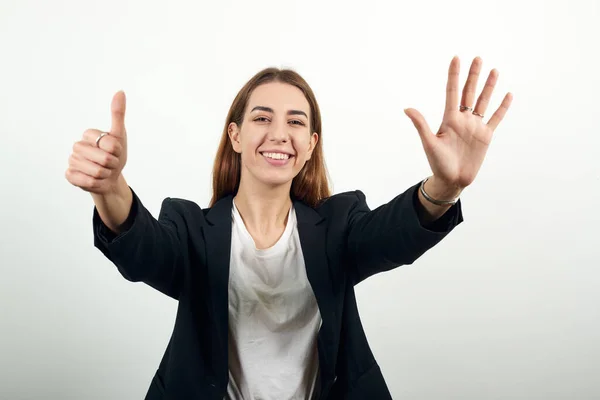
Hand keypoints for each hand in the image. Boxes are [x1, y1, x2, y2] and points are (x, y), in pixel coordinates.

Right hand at [65, 91, 127, 193]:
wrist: (110, 178)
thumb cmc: (115, 156)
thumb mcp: (120, 135)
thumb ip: (118, 114)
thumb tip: (120, 91)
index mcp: (88, 134)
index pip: (109, 144)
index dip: (117, 151)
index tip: (116, 151)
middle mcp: (77, 146)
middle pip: (104, 159)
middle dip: (113, 164)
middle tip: (110, 164)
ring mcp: (72, 161)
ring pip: (96, 171)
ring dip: (105, 175)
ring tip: (103, 172)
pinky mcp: (70, 175)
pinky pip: (87, 181)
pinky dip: (96, 183)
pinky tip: (94, 180)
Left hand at [404, 56, 512, 190]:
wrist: (452, 180)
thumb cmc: (438, 163)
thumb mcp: (429, 143)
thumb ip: (421, 125)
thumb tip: (407, 109)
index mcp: (449, 119)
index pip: (452, 92)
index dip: (454, 75)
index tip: (456, 58)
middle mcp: (463, 119)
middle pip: (469, 92)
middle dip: (473, 75)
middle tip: (477, 58)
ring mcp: (475, 126)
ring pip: (483, 101)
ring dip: (488, 86)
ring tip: (494, 70)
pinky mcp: (485, 136)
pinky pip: (496, 118)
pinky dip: (502, 107)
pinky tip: (507, 95)